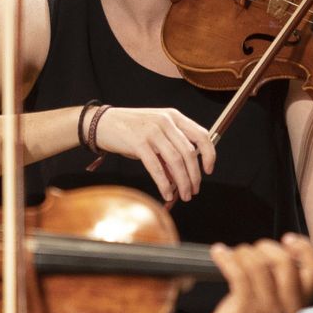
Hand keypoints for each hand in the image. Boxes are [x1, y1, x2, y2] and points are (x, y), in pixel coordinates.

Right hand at [92, 106, 215, 201]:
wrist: (102, 123)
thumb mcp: (155, 134)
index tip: (209, 170)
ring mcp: (152, 131)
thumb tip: (181, 177)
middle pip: (189, 152)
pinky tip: (166, 194)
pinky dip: (164, 183)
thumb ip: (170, 151)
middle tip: (194, 190)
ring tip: (183, 195)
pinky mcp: (138, 142)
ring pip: (176, 161)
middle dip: (194, 176)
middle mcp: (166, 121)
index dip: (209, 155)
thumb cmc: (130, 130)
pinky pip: (157, 167)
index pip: (201, 135)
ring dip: (182, 182)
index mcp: (174, 116)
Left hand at [197, 234, 312, 312]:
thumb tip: (278, 249)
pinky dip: (226, 259)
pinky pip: (237, 273)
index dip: (304, 249)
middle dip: (264, 247)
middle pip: (285, 262)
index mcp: (299, 304)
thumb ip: (281, 281)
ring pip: (259, 265)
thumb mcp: (274, 305)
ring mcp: (267, 311)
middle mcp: (287, 309)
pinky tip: (219, 255)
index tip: (288, 240)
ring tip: (232, 254)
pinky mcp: (245, 311)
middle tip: (250, 249)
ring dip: (242, 252)